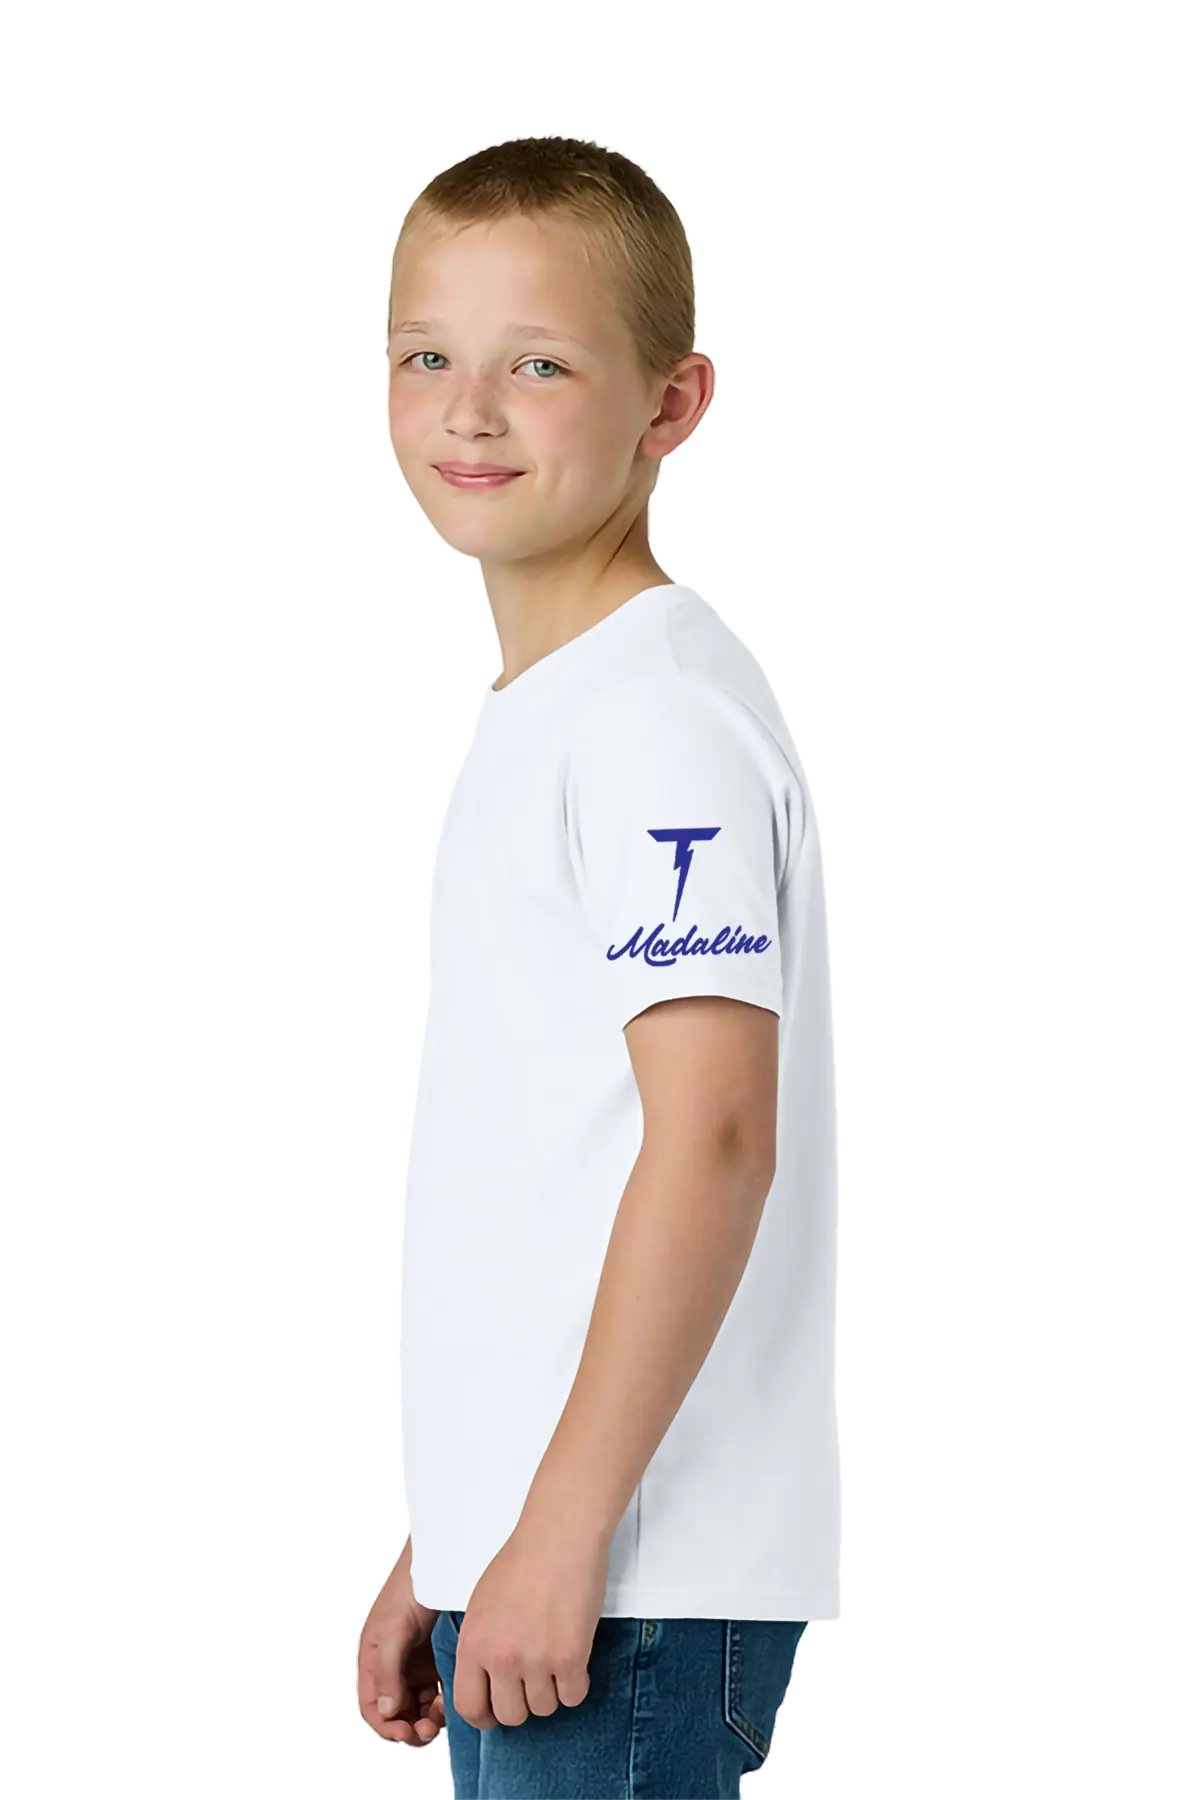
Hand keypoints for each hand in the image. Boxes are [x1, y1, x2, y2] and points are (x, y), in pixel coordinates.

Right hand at [357, 1536, 445, 1747]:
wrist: (440, 1562)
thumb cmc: (410, 1589)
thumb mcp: (394, 1630)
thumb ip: (388, 1671)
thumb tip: (386, 1710)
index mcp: (373, 1660)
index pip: (372, 1706)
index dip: (387, 1725)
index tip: (408, 1731)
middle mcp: (390, 1666)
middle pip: (394, 1711)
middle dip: (410, 1726)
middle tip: (430, 1729)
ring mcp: (411, 1664)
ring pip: (414, 1706)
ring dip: (425, 1717)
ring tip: (442, 1713)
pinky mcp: (432, 1660)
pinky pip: (432, 1691)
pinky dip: (438, 1702)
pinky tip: (448, 1698)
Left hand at [454, 1522, 608, 1729]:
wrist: (559, 1536)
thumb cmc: (522, 1560)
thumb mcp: (481, 1604)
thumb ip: (481, 1645)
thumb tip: (487, 1680)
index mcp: (474, 1644)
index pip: (469, 1707)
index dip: (484, 1717)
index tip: (496, 1712)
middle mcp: (501, 1658)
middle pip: (510, 1716)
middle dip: (522, 1704)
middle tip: (532, 1681)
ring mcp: (536, 1660)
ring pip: (544, 1708)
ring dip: (551, 1690)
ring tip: (554, 1658)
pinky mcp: (571, 1657)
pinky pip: (574, 1696)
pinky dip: (576, 1683)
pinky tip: (574, 1658)